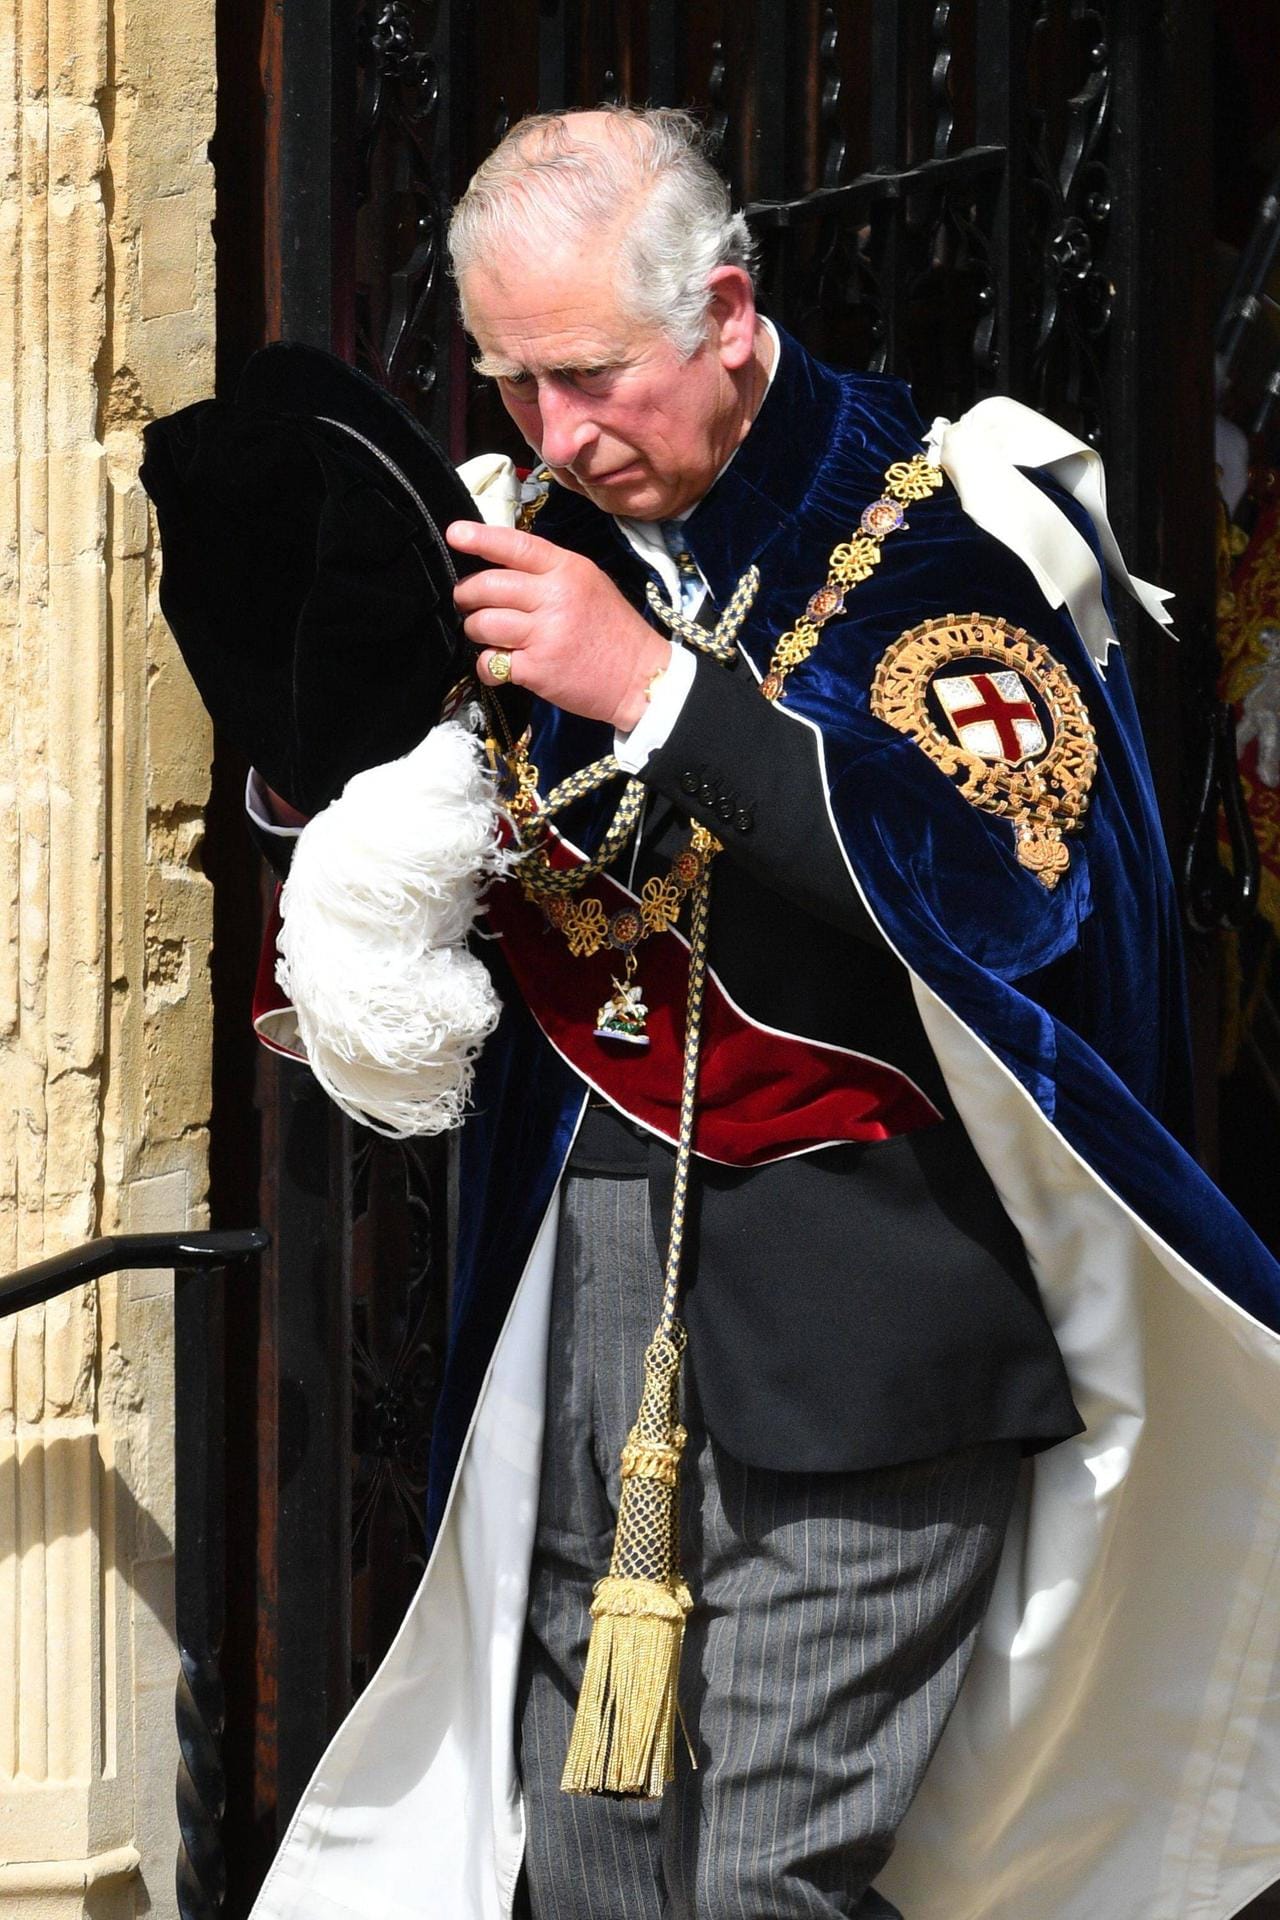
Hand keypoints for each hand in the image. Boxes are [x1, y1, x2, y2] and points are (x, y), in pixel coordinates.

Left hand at [447, 521, 671, 729]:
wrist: (640, 677)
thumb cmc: (612, 630)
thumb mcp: (589, 583)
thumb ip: (548, 571)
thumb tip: (500, 566)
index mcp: (567, 570)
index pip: (516, 545)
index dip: (480, 538)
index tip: (455, 534)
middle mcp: (554, 597)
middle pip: (487, 586)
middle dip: (466, 595)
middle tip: (469, 602)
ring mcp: (544, 634)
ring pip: (482, 624)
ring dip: (476, 630)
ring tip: (489, 636)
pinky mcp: (537, 669)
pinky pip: (490, 662)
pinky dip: (488, 666)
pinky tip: (501, 665)